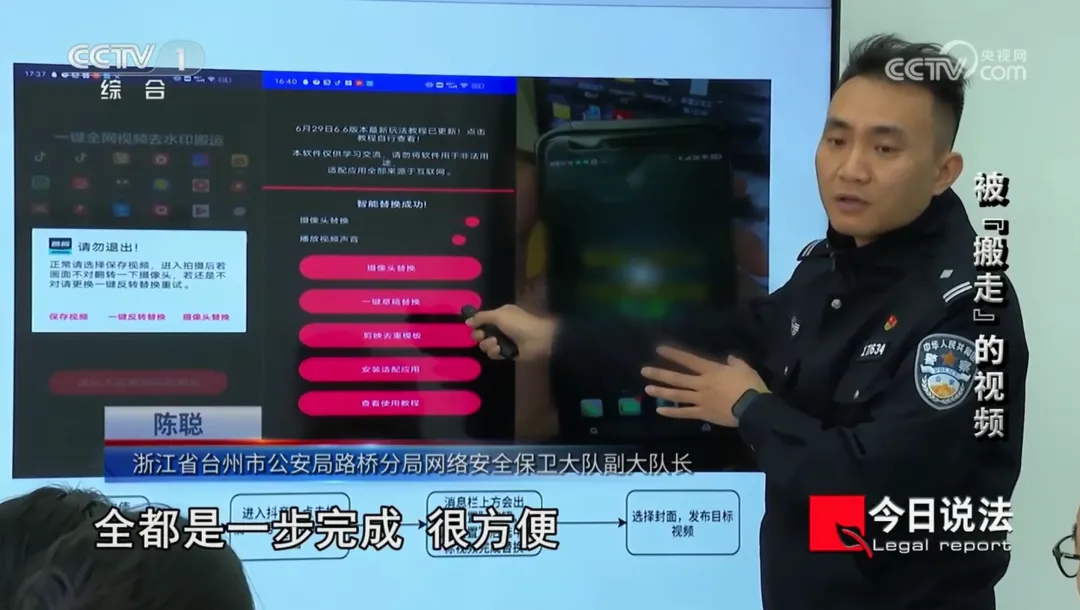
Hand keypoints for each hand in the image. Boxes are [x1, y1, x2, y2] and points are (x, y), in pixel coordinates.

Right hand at [467, 305, 557, 361]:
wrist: (538, 339)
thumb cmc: (519, 323)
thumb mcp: (499, 315)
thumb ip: (481, 317)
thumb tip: (467, 321)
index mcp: (499, 315)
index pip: (481, 320)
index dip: (475, 324)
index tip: (473, 327)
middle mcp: (499, 327)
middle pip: (480, 333)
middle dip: (479, 335)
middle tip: (483, 336)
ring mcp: (502, 341)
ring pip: (485, 345)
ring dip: (487, 344)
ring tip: (495, 343)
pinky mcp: (506, 353)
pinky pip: (493, 354)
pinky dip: (494, 352)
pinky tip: (500, 350)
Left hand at [641, 346, 767, 426]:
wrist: (754, 408)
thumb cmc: (751, 386)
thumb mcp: (745, 369)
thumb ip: (735, 362)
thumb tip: (729, 358)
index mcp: (711, 371)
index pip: (689, 360)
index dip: (673, 354)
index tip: (659, 350)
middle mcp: (702, 384)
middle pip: (677, 378)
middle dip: (660, 374)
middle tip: (644, 371)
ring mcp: (701, 399)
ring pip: (677, 395)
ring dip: (662, 391)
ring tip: (647, 389)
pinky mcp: (703, 414)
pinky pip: (685, 413)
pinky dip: (672, 412)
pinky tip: (660, 410)